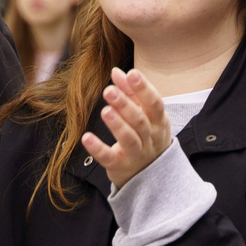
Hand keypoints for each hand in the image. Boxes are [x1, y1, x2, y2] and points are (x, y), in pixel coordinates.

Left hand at [81, 69, 172, 189]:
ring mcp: (136, 154)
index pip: (154, 103)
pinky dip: (98, 149)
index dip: (144, 88)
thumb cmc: (145, 136)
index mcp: (158, 122)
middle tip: (109, 91)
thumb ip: (130, 92)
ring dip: (117, 125)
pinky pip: (109, 158)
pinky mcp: (120, 166)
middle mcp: (150, 138)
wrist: (149, 174)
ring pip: (129, 139)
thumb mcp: (143, 114)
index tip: (132, 73)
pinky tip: (87, 137)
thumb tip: (116, 71)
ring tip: (104, 111)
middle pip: (140, 120)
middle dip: (125, 104)